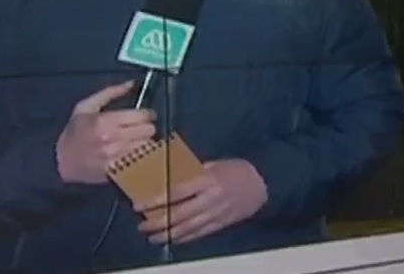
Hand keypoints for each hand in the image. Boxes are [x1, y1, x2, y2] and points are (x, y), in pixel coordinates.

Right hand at [55, 81, 156, 184]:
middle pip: (148, 130)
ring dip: (145, 141)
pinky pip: (142, 160)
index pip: (142, 116)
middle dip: (147, 126)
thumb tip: (131, 83)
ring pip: (148, 145)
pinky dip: (142, 154)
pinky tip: (134, 151)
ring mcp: (117, 157)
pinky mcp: (119, 170)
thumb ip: (110, 93)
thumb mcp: (85, 107)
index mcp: (105, 122)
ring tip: (137, 139)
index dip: (147, 113)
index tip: (145, 114)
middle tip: (140, 127)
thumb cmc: (74, 132)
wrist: (62, 161)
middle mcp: (113, 139)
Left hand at [135, 159, 268, 244]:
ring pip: (188, 227)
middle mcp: (210, 199)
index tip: (139, 205)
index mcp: (208, 180)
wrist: (263, 184)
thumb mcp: (215, 164)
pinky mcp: (222, 223)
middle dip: (158, 221)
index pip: (176, 192)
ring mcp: (216, 213)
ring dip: (167, 234)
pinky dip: (184, 238)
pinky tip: (172, 240)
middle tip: (142, 226)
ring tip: (152, 237)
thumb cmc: (237, 169)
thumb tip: (169, 175)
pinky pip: (200, 233)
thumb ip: (193, 172)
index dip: (156, 200)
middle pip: (179, 213)